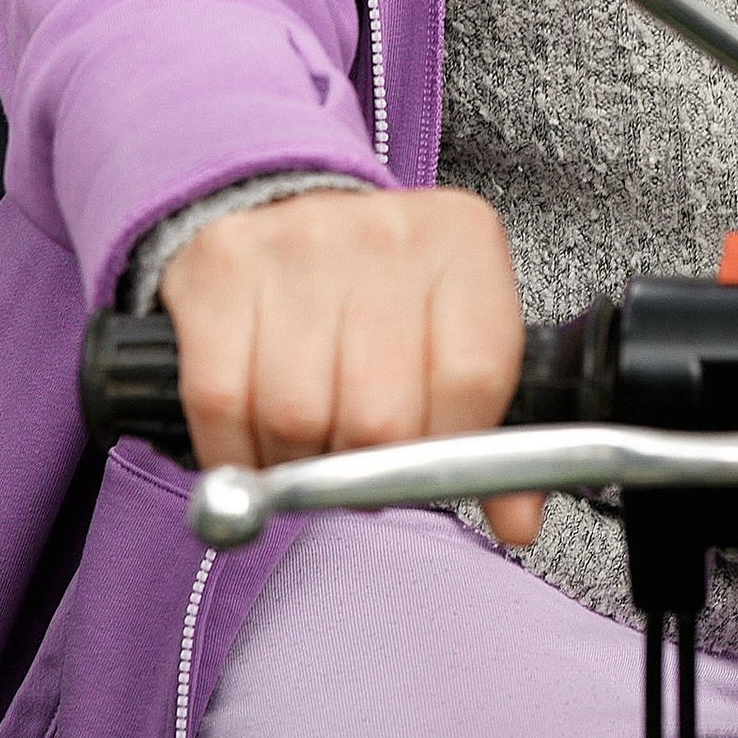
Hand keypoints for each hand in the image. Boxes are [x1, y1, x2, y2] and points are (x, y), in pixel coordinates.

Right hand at [159, 186, 543, 546]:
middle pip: (379, 416)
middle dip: (366, 470)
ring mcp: (298, 240)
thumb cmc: (386, 295)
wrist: (295, 216)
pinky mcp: (223, 263)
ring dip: (298, 465)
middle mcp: (385, 232)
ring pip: (296, 419)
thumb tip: (516, 521)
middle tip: (360, 465)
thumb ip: (495, 434)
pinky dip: (236, 454)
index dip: (446, 451)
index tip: (426, 467)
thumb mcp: (460, 340)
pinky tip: (256, 443)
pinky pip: (221, 402)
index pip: (473, 381)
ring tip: (311, 447)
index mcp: (463, 243)